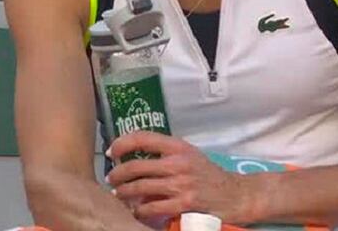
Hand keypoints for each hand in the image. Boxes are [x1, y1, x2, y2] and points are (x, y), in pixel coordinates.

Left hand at [107, 131, 250, 222]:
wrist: (238, 195)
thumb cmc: (209, 175)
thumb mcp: (189, 155)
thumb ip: (165, 154)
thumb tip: (134, 158)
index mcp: (178, 147)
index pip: (142, 137)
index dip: (121, 143)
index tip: (111, 152)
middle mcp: (178, 163)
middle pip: (136, 166)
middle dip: (118, 174)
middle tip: (111, 179)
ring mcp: (181, 184)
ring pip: (140, 188)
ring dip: (124, 193)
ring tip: (118, 195)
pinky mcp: (185, 204)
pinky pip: (153, 208)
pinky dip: (140, 211)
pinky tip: (135, 211)